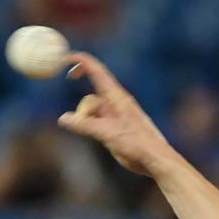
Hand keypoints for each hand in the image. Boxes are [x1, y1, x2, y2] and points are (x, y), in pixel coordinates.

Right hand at [57, 52, 169, 176]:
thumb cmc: (137, 143)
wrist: (155, 160)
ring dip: (88, 124)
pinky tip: (101, 139)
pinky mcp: (115, 128)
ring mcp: (115, 116)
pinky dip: (92, 129)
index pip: (95, 70)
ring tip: (102, 137)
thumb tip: (63, 119)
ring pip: (93, 114)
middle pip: (90, 98)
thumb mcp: (107, 133)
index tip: (63, 59)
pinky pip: (97, 123)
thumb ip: (84, 125)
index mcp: (116, 97)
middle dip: (83, 111)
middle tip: (81, 123)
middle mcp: (115, 103)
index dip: (79, 61)